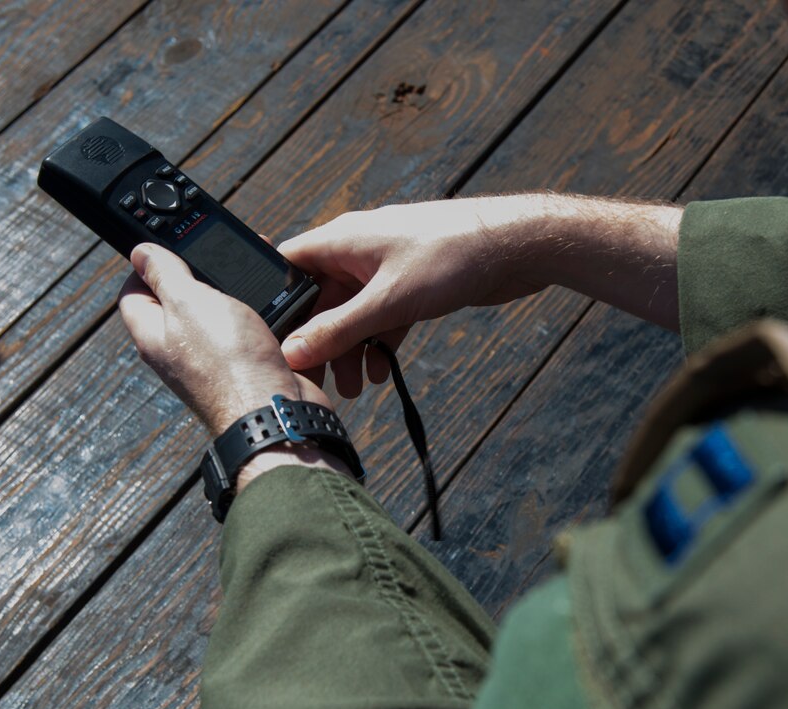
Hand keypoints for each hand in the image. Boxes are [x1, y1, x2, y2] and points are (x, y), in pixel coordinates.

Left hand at [117, 243, 332, 435]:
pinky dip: (263, 314)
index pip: (133, 293)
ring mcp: (213, 361)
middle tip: (216, 255)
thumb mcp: (188, 302)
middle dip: (198, 274)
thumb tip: (139, 253)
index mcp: (154, 334)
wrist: (274, 412)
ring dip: (236, 293)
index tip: (165, 247)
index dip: (145, 266)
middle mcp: (179, 350)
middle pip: (178, 303)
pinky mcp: (247, 367)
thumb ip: (164, 274)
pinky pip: (250, 333)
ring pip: (219, 315)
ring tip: (251, 274)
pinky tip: (276, 302)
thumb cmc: (227, 362)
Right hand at [278, 197, 546, 396]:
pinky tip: (382, 372)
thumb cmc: (452, 255)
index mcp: (341, 241)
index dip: (275, 305)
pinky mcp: (410, 285)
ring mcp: (384, 269)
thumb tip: (293, 352)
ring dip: (350, 350)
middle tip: (314, 382)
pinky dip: (378, 344)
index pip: (288, 269)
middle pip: (320, 301)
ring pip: (352, 314)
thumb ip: (338, 330)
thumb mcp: (388, 301)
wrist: (515, 246)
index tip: (271, 344)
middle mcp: (357, 252)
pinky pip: (381, 318)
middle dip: (317, 342)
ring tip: (353, 389)